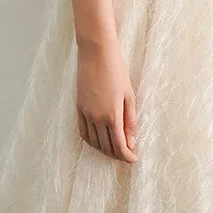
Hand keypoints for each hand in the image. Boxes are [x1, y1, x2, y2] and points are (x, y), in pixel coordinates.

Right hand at [76, 38, 137, 163]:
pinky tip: (98, 140)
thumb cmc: (116, 70)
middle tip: (126, 155)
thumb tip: (131, 141)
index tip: (134, 159)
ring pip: (94, 142)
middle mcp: (97, 118)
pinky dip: (91, 141)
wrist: (96, 53)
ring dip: (104, 149)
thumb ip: (130, 120)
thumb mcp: (129, 95)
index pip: (119, 146)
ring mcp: (86, 113)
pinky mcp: (78, 107)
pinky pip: (83, 132)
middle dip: (117, 154)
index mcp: (112, 115)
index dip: (127, 156)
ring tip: (114, 149)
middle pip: (106, 146)